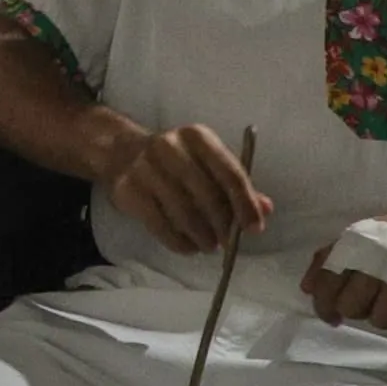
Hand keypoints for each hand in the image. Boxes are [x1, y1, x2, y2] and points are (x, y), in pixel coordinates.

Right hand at [108, 122, 270, 258]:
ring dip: (202, 236)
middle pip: (207, 194)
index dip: (245, 203)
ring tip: (209, 246)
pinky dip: (178, 242)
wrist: (121, 153)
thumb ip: (236, 185)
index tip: (254, 229)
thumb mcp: (206, 163)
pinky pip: (159, 224)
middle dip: (222, 225)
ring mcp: (146, 167)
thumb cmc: (176, 162)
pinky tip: (188, 247)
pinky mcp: (128, 189)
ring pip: (183, 212)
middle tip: (228, 243)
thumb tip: (265, 209)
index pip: (229, 172)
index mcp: (198, 137)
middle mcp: (170, 147)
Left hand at [297, 187, 386, 334]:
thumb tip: (307, 287)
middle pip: (352, 308)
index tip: (332, 316)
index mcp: (358, 243)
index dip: (325, 306)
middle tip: (377, 298)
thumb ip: (333, 256)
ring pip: (382, 320)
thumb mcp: (366, 232)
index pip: (326, 285)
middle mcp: (378, 260)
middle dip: (362, 309)